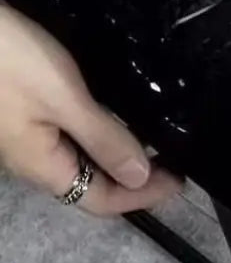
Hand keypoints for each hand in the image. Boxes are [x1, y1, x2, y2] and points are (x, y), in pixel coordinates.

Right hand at [0, 1, 180, 215]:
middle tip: (175, 158)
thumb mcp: (64, 99)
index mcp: (43, 166)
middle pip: (89, 183)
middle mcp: (33, 158)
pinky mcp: (23, 108)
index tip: (182, 180)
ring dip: (116, 152)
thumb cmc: (12, 62)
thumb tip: (139, 178)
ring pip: (78, 157)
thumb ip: (102, 137)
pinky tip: (114, 108)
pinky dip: (98, 128)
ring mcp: (25, 133)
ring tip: (154, 134)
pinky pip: (67, 132)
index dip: (142, 196)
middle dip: (132, 177)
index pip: (99, 200)